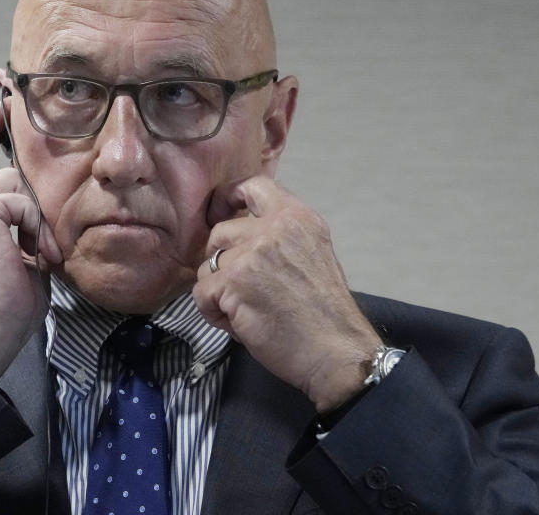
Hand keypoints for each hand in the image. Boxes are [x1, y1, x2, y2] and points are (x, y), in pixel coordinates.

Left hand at [192, 176, 379, 412]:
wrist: (336, 352)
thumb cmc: (325, 314)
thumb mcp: (313, 254)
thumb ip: (281, 236)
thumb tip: (242, 233)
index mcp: (297, 217)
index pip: (253, 186)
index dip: (230, 200)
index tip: (224, 215)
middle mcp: (274, 228)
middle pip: (220, 232)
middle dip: (222, 260)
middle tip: (241, 287)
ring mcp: (251, 253)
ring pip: (207, 265)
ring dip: (219, 291)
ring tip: (246, 311)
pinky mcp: (233, 282)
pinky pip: (201, 293)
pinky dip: (213, 313)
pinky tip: (238, 324)